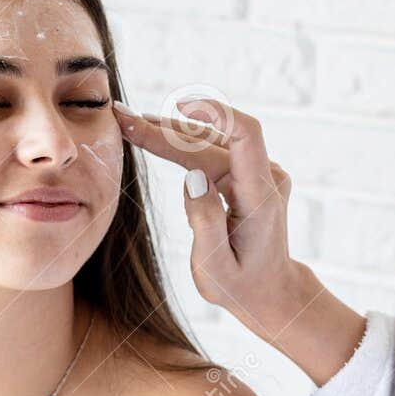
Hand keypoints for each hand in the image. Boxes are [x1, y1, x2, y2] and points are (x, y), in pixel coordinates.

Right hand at [113, 98, 301, 340]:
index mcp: (259, 197)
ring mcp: (260, 174)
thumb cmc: (240, 285)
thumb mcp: (215, 268)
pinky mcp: (250, 175)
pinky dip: (184, 143)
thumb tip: (192, 177)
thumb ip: (205, 223)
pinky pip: (215, 151)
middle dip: (166, 129)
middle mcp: (265, 178)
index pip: (245, 136)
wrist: (270, 290)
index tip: (180, 105)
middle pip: (213, 140)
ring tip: (132, 122)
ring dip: (171, 132)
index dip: (215, 113)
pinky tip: (157, 133)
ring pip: (211, 142)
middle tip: (123, 119)